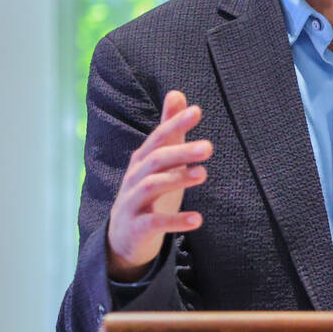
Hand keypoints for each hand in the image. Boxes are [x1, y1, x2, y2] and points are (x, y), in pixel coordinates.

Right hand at [106, 90, 211, 280]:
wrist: (123, 238)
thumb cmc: (147, 193)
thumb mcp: (159, 161)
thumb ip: (169, 130)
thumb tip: (177, 93)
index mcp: (142, 160)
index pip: (158, 138)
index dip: (175, 124)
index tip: (197, 111)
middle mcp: (135, 177)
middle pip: (156, 160)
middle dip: (181, 152)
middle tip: (209, 147)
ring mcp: (132, 202)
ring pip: (151, 186)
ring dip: (178, 179)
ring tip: (204, 174)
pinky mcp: (136, 227)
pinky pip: (154, 223)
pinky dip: (175, 221)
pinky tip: (197, 219)